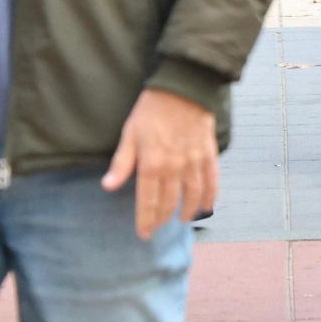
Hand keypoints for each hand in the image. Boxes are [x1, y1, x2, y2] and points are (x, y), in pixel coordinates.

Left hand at [102, 88, 218, 238]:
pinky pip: (212, 181)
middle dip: (163, 219)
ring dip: (187, 212)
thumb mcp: (130, 133)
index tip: (144, 233)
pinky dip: (211, 196)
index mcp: (152, 165)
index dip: (146, 221)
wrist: (184, 88)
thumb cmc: (152, 110)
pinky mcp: (209, 154)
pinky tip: (207, 206)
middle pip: (170, 203)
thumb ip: (122, 163)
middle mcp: (174, 168)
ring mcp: (194, 162)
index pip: (148, 202)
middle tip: (158, 228)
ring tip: (182, 220)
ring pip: (192, 196)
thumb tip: (108, 187)